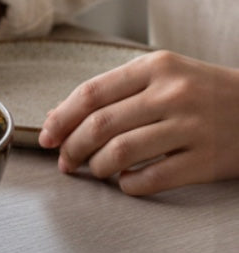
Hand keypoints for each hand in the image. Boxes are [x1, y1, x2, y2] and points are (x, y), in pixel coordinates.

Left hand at [38, 49, 238, 194]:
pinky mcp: (207, 160)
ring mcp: (192, 127)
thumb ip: (113, 92)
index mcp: (157, 67)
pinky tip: (126, 182)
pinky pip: (152, 180)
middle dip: (72, 148)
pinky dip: (129, 185)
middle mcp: (173, 93)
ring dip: (97, 168)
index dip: (61, 118)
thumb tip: (56, 116)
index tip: (46, 137)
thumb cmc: (204, 92)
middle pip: (100, 124)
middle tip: (66, 162)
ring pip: (120, 153)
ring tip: (96, 171)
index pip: (92, 93)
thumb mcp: (163, 77)